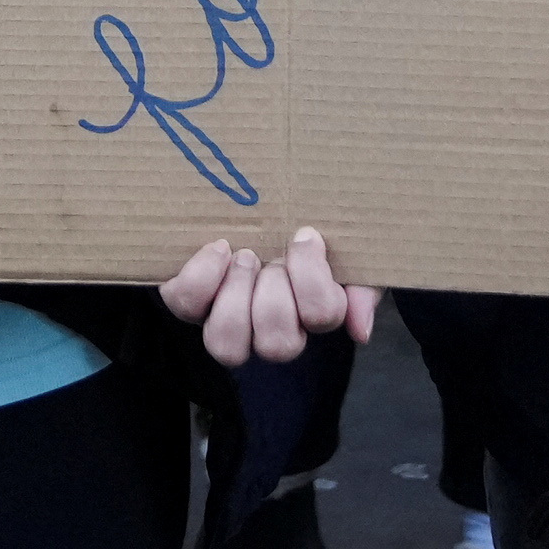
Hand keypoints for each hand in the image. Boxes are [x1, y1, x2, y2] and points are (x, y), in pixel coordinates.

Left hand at [159, 224, 374, 367]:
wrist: (258, 202)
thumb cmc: (306, 231)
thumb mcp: (346, 250)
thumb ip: (362, 287)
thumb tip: (358, 330)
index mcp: (310, 311)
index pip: (322, 318)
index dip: (314, 281)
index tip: (306, 236)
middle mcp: (268, 328)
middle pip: (278, 347)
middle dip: (276, 297)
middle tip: (271, 257)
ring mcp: (225, 318)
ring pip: (227, 346)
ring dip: (237, 298)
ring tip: (243, 256)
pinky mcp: (188, 298)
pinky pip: (186, 306)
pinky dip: (201, 278)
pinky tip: (218, 248)